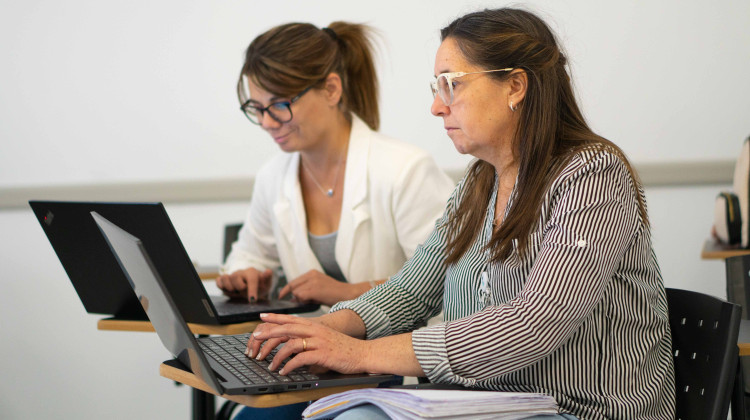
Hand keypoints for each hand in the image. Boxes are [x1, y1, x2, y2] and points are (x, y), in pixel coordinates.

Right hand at [215, 267, 271, 301]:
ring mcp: (232, 275)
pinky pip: (219, 280)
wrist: (253, 286)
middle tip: (244, 292)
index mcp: (251, 272)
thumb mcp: (267, 283)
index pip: (251, 279)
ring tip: (236, 291)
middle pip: (235, 278)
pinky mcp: (225, 280)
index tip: (252, 299)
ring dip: (230, 288)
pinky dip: (220, 285)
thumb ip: (267, 278)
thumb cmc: (260, 285)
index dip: (251, 289)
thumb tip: (268, 271)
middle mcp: (241, 272)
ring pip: (226, 278)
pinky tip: (227, 290)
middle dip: (240, 288)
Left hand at [246, 313, 370, 375]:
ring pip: (291, 344)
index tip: (262, 316)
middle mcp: (316, 330)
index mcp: (316, 325)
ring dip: (277, 356)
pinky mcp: (322, 354)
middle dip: (269, 332)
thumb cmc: (344, 348)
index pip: (292, 319)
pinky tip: (284, 371)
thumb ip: (311, 338)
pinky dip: (289, 366)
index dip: (276, 317)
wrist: (363, 353)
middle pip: (287, 328)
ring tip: (270, 365)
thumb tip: (295, 344)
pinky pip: (300, 359)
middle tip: (256, 336)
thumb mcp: (326, 338)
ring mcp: (319, 341)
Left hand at [279, 270, 363, 305]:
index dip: (286, 290)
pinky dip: (303, 301)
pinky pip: (301, 296)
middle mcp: (311, 275)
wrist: (348, 294)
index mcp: (312, 273)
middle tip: (292, 302)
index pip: (293, 281)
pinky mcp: (314, 289)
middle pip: (292, 286)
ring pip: (296, 292)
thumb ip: (305, 292)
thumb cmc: (334, 295)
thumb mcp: (318, 290)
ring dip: (300, 299)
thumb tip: (292, 299)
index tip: (281, 296)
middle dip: (291, 295)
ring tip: (310, 302)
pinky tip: (311, 303)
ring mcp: (313, 281)